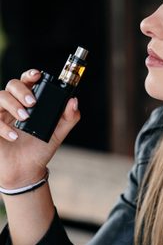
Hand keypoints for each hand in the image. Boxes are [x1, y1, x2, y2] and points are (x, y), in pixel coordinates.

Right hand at [0, 69, 79, 188]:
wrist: (26, 170)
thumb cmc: (40, 149)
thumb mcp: (58, 133)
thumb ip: (68, 118)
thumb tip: (74, 101)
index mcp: (31, 102)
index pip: (29, 82)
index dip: (31, 74)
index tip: (38, 75)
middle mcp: (15, 105)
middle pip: (12, 84)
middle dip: (22, 90)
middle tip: (33, 103)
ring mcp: (1, 115)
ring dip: (13, 105)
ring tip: (25, 118)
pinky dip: (2, 126)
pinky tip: (14, 136)